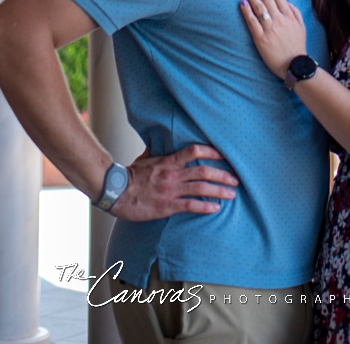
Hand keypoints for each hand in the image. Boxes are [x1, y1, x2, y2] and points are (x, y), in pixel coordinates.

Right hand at [111, 144, 238, 220]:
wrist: (113, 192)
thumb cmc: (128, 175)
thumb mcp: (144, 159)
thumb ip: (156, 152)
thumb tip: (159, 142)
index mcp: (168, 162)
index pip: (195, 151)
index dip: (212, 152)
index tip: (225, 156)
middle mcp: (173, 175)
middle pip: (204, 171)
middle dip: (223, 175)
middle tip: (235, 179)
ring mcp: (170, 190)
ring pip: (201, 188)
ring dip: (219, 191)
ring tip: (232, 194)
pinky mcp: (166, 206)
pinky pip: (190, 206)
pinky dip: (205, 207)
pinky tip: (215, 209)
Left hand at [239, 0, 306, 78]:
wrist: (295, 65)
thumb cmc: (297, 45)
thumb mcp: (302, 26)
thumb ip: (295, 11)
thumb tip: (286, 0)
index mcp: (289, 15)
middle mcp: (280, 19)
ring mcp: (270, 29)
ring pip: (259, 8)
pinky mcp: (261, 39)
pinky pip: (253, 23)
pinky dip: (247, 12)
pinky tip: (242, 3)